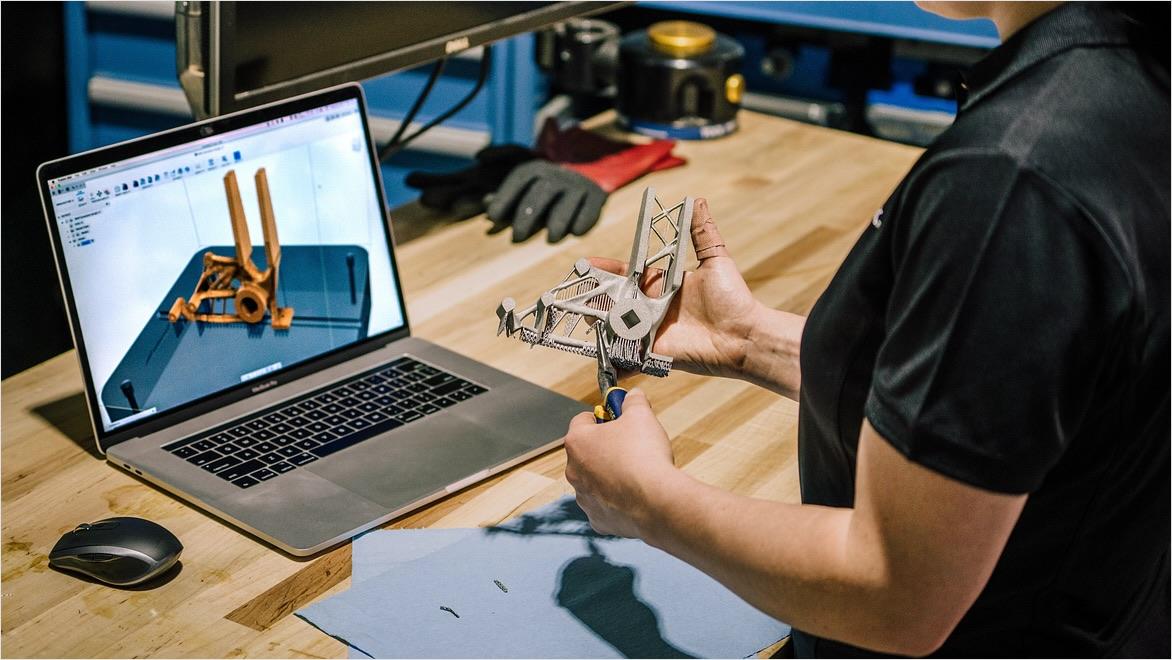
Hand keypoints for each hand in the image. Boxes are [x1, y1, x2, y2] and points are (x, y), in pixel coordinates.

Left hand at [563, 389, 678, 538]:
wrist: (657, 501)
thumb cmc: (644, 455)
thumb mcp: (642, 415)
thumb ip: (634, 402)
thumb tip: (633, 396)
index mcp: (577, 442)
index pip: (582, 420)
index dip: (602, 416)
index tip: (617, 419)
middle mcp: (574, 471)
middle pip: (587, 452)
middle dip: (605, 447)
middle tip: (630, 445)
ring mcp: (584, 498)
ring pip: (594, 480)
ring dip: (609, 475)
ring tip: (636, 473)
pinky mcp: (598, 519)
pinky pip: (605, 506)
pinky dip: (617, 501)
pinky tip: (635, 496)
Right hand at [590, 198, 762, 378]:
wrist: (743, 335)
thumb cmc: (733, 298)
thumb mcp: (715, 259)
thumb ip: (702, 232)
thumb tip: (697, 201)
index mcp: (662, 285)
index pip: (627, 274)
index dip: (606, 270)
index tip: (586, 264)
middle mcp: (652, 308)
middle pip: (615, 300)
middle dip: (593, 296)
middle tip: (575, 292)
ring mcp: (650, 332)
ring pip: (615, 326)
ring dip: (598, 322)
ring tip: (581, 315)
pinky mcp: (653, 354)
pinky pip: (627, 357)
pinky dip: (612, 358)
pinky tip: (597, 353)